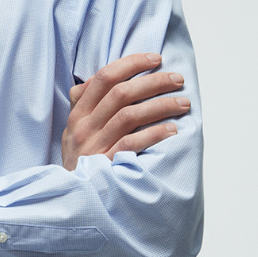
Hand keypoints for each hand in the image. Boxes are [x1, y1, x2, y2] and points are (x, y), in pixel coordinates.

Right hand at [61, 53, 189, 169]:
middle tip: (177, 79)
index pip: (104, 77)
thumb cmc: (81, 160)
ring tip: (183, 104)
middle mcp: (84, 127)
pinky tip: (172, 130)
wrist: (74, 198)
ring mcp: (94, 145)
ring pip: (129, 116)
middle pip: (121, 93)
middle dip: (153, 82)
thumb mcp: (75, 130)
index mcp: (79, 113)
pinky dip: (154, 134)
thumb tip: (100, 77)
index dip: (131, 64)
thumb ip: (85, 104)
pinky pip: (132, 143)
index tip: (155, 59)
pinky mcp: (106, 164)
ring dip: (161, 106)